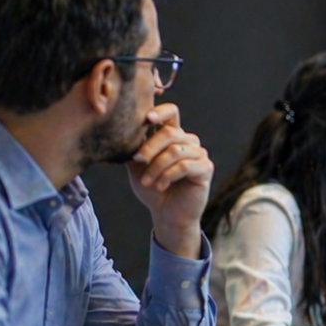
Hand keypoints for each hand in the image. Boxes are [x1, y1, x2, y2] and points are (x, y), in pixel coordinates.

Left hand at [128, 104, 212, 259]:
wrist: (167, 214)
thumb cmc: (153, 189)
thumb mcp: (137, 167)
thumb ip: (134, 148)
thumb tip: (119, 133)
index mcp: (172, 136)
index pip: (171, 113)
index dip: (160, 112)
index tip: (147, 119)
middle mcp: (188, 141)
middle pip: (170, 132)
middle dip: (150, 147)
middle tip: (138, 161)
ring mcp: (199, 154)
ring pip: (175, 151)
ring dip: (156, 167)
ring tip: (148, 182)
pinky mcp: (205, 168)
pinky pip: (185, 166)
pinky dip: (168, 176)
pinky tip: (160, 186)